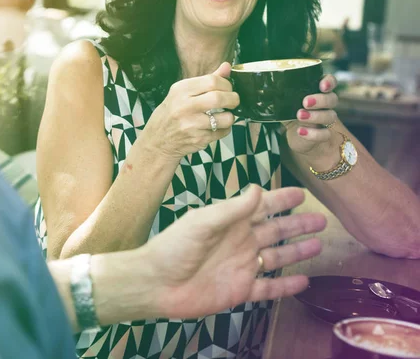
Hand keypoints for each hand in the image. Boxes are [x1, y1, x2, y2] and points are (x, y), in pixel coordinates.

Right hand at [142, 62, 239, 160]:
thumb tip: (227, 67)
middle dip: (233, 99)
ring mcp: (191, 124)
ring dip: (230, 117)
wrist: (157, 141)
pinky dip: (224, 129)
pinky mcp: (198, 139)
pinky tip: (215, 128)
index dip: (227, 84)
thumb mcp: (182, 94)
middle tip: (233, 101)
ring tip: (223, 116)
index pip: (212, 81)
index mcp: (180, 90)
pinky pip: (222, 132)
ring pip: (225, 118)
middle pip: (219, 98)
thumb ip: (206, 81)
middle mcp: (184, 106)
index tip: (228, 89)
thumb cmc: (170, 114)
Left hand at [142, 185, 325, 318]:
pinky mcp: (240, 290)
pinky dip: (286, 286)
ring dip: (297, 252)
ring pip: (277, 258)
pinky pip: (269, 288)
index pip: (262, 206)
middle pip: (276, 231)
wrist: (157, 283)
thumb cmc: (174, 247)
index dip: (282, 199)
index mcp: (231, 222)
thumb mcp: (202, 222)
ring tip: (319, 245)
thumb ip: (232, 209)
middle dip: (298, 225)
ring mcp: (242, 266)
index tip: (302, 194)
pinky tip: (304, 281)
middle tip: (322, 219)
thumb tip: (258, 188)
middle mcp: (240, 241)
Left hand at [283, 75, 338, 156]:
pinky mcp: (323, 135)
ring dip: (315, 116)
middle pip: (332, 99)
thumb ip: (276, 96)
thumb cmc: (290, 115)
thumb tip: (254, 90)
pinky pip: (325, 134)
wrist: (297, 137)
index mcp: (317, 93)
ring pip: (330, 116)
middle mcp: (325, 106)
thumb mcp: (283, 104)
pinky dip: (313, 134)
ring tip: (299, 116)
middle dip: (320, 100)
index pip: (330, 82)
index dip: (329, 82)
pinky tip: (301, 132)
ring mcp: (325, 121)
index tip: (321, 86)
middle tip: (305, 102)